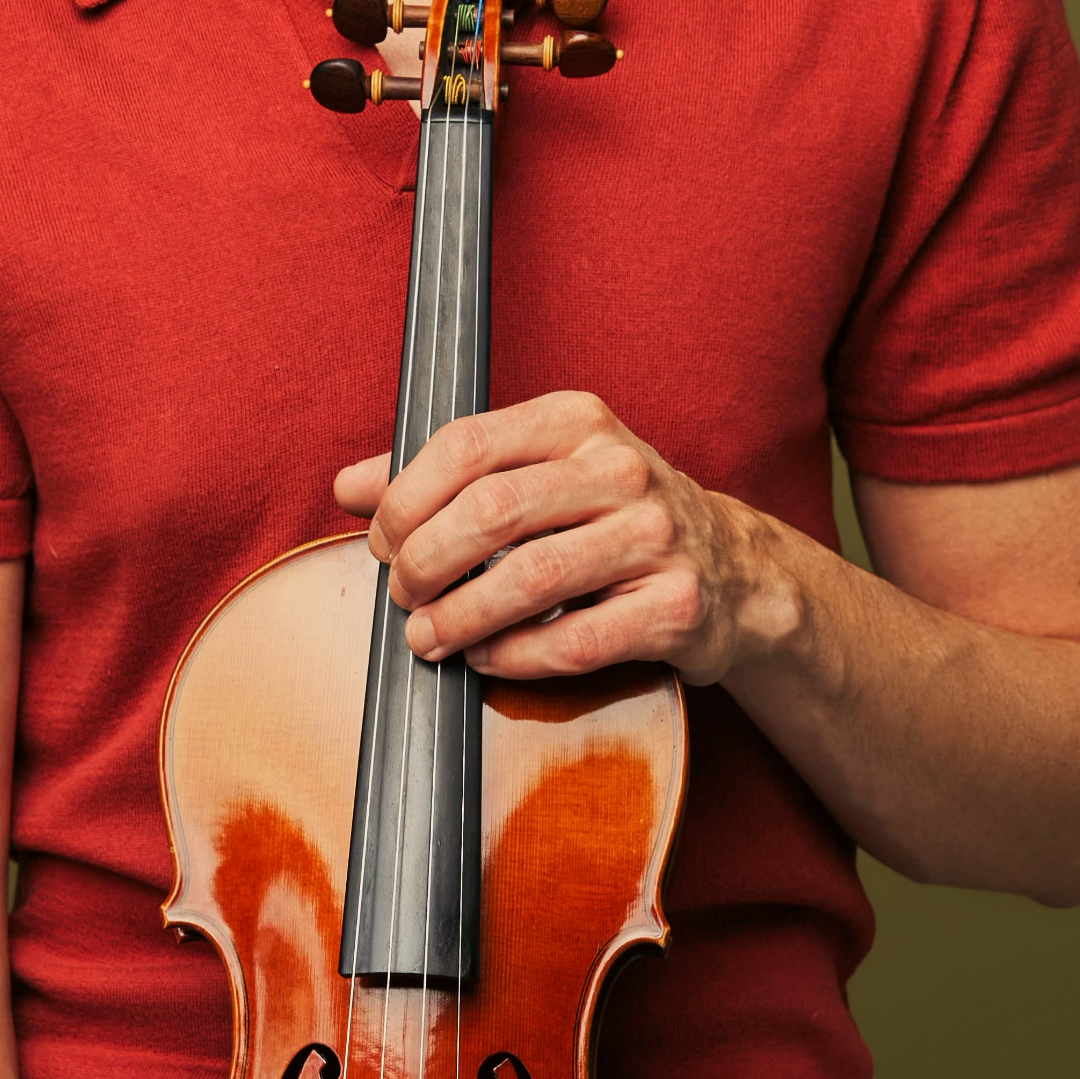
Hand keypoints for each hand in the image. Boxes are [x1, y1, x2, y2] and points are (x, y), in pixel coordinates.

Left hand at [333, 393, 794, 683]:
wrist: (732, 570)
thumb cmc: (608, 518)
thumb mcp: (535, 472)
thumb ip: (441, 475)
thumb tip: (347, 486)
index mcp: (576, 419)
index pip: (467, 445)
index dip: (406, 498)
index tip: (380, 540)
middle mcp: (621, 468)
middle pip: (492, 510)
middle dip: (424, 561)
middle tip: (400, 595)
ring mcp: (656, 537)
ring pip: (531, 578)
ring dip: (459, 617)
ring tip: (425, 637)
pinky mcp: (677, 606)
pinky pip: (576, 640)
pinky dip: (515, 656)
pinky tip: (484, 658)